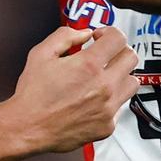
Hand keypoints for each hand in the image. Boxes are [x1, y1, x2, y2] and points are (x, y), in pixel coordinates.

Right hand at [7, 26, 138, 153]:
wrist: (28, 127)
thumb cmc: (33, 94)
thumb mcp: (41, 54)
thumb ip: (65, 36)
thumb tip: (84, 33)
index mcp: (88, 65)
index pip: (118, 38)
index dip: (109, 33)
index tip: (101, 38)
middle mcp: (104, 86)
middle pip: (131, 58)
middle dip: (118, 51)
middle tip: (105, 55)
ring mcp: (108, 108)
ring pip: (132, 82)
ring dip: (120, 75)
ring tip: (104, 77)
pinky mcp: (107, 125)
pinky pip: (120, 107)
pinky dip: (111, 100)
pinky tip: (94, 99)